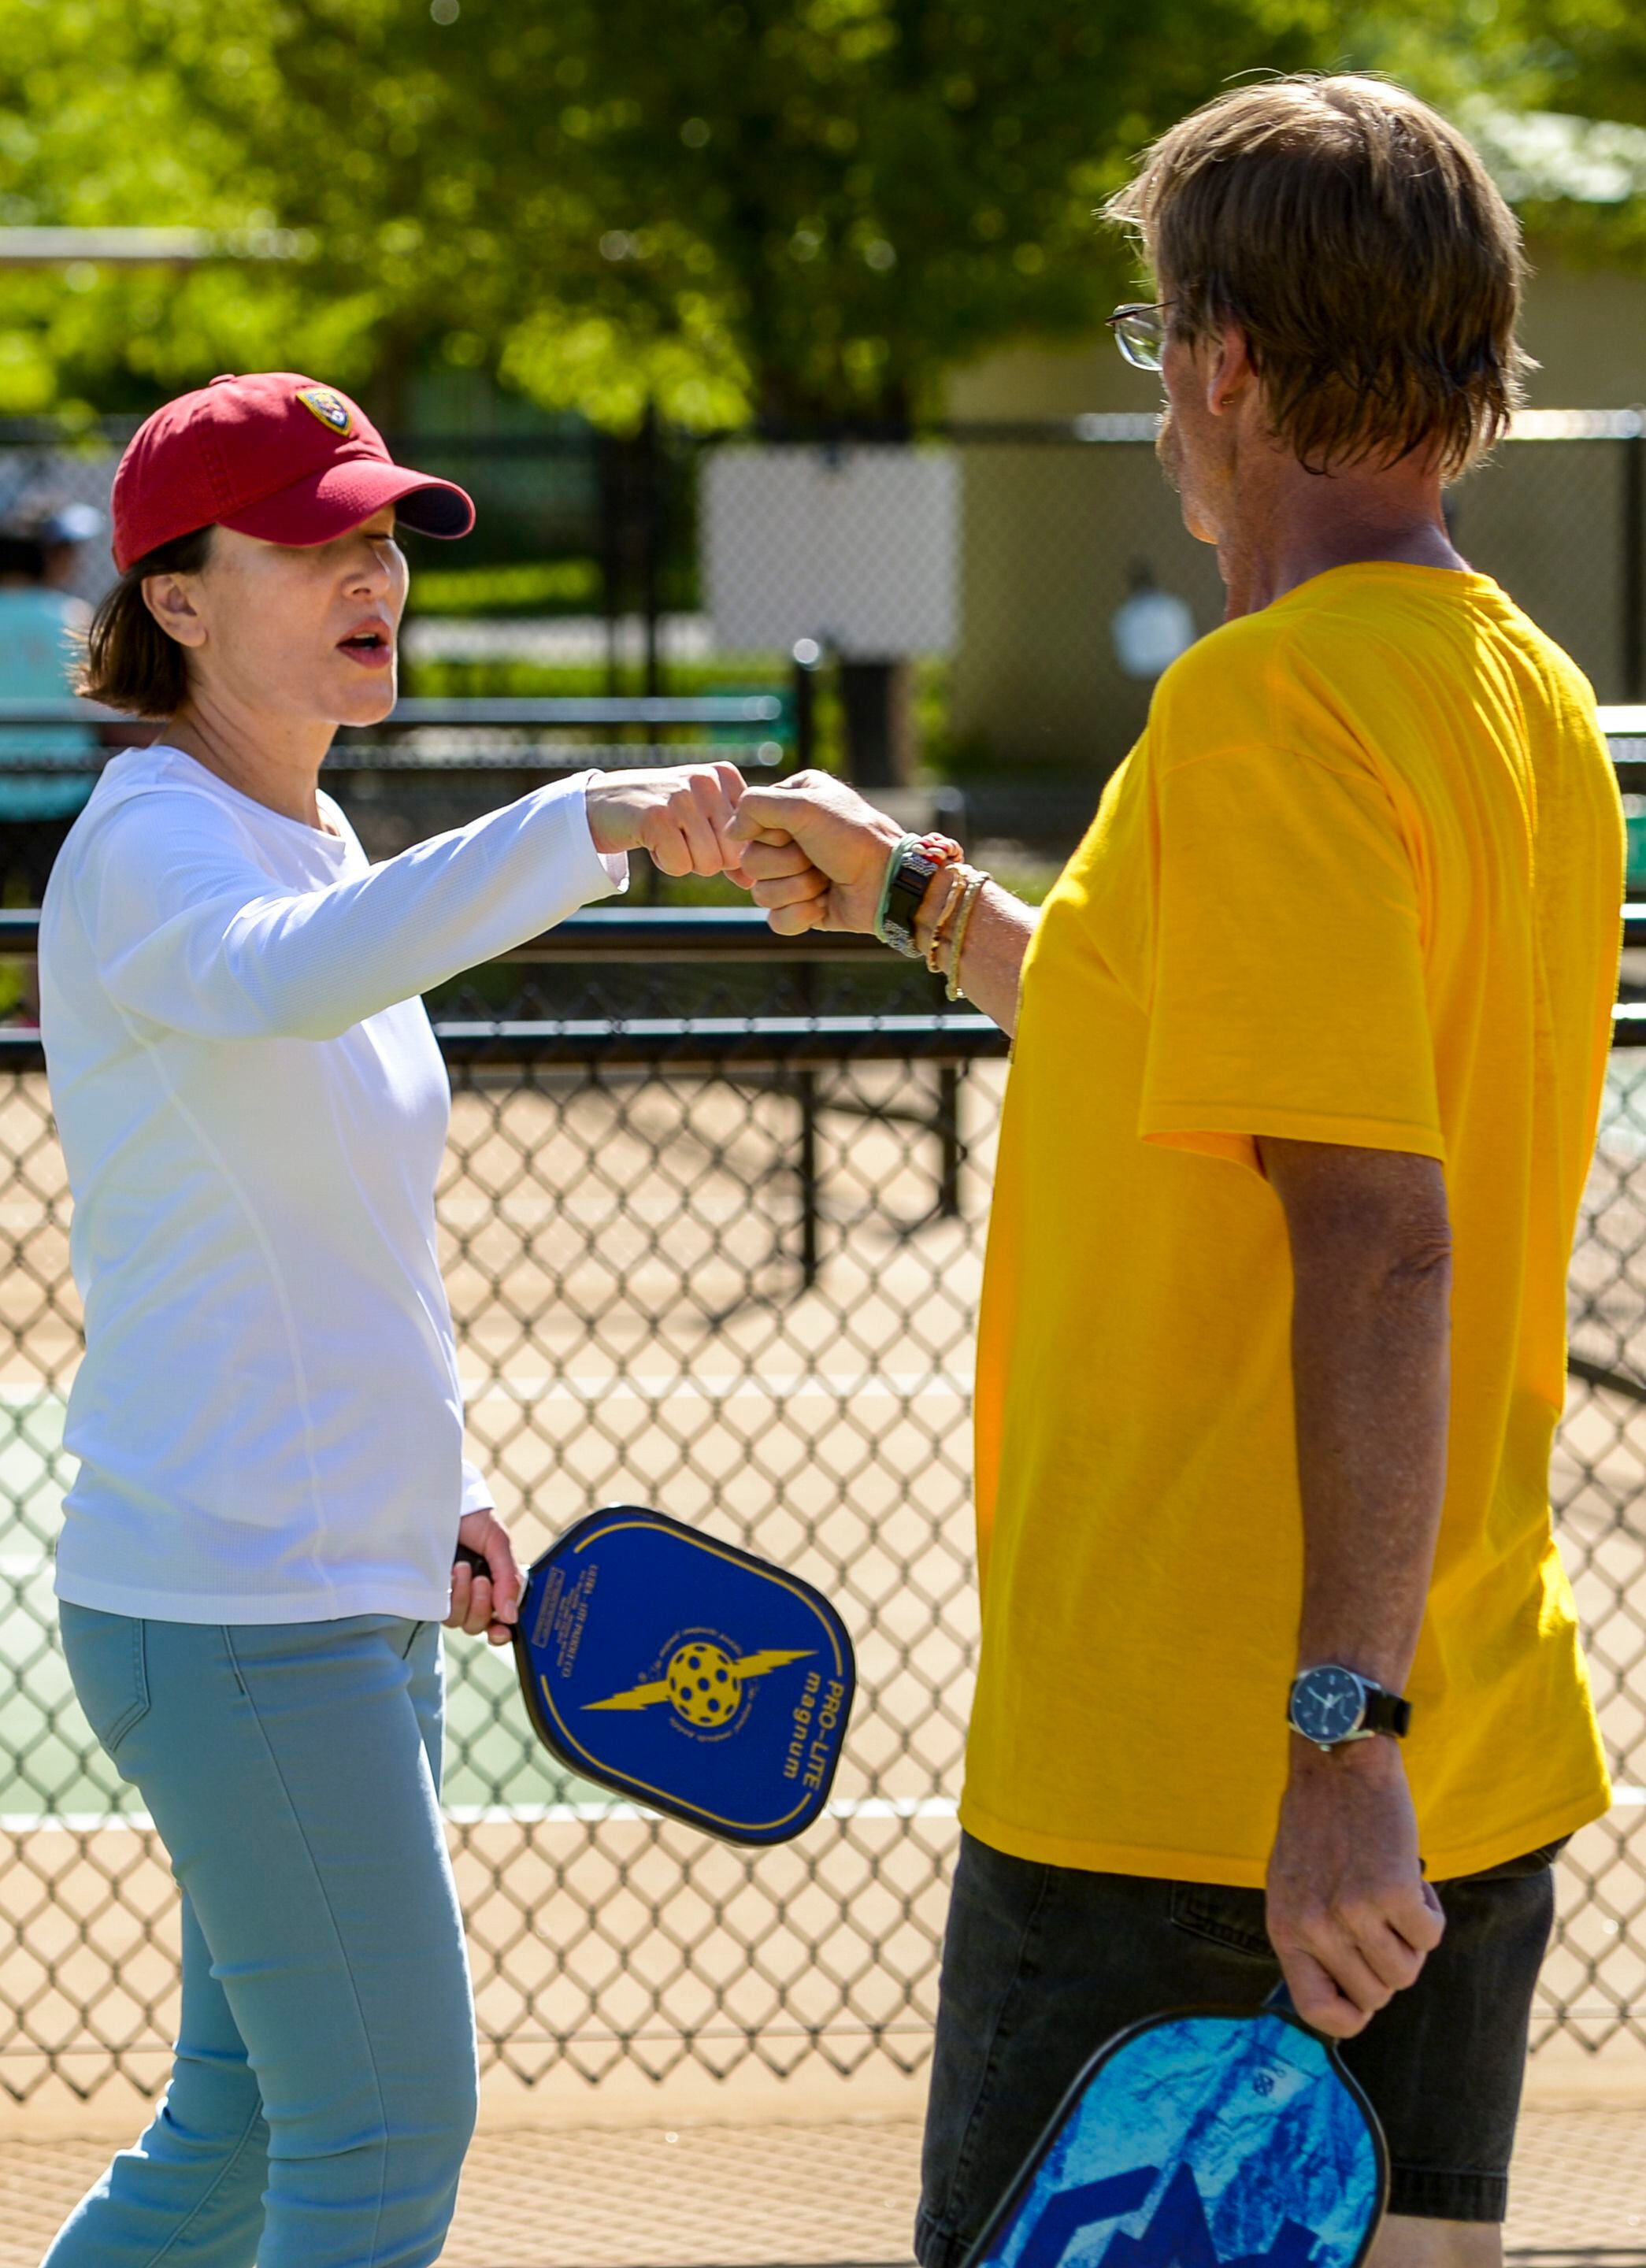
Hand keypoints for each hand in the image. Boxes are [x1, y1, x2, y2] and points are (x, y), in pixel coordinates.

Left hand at [447, 1509, 522, 1646]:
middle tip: (481, 1580)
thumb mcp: (499, 1544)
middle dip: (481, 1608)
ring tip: (462, 1569)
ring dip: (463, 1598)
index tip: (500, 1631)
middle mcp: (473, 1596)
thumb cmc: (476, 1521)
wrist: (446, 1503)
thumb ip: (508, 1579)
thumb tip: (511, 1616)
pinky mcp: (431, 1592)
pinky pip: (439, 1610)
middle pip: (478, 1626)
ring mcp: (450, 1595)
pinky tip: (450, 1573)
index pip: (499, 1623)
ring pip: (458, 1621)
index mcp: (496, 1588)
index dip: (500, 1634)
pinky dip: (448, 1596)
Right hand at [585, 763, 748, 881]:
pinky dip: (665, 864)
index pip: (750, 837)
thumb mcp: (701, 821)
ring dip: (685, 862)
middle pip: (732, 855)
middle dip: (707, 860)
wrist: (603, 803)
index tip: (699, 832)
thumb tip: (753, 881)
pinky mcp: (657, 817)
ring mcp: (682, 797)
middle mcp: (707, 781)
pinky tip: (652, 840)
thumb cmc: (660, 814)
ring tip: (666, 837)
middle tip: (680, 838)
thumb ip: (730, 848)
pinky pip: (680, 866)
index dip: (725, 849)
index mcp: (724, 775)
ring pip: (709, 864)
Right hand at [728, 771, 904, 934]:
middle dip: (786, 864)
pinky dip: (800, 915)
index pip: (746, 824)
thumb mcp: (805, 805)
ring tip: (826, 880)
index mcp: (790, 803)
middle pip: (750, 861)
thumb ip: (755, 805)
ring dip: (797, 889)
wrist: (887, 882)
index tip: (799, 832)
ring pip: (761, 893)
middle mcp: (790, 836)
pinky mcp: (801, 907)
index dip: (770, 835)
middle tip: (817, 858)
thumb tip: (731, 833)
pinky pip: (775, 920)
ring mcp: (794, 874)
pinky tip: (823, 905)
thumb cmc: (853, 837)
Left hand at [1265, 1735, 1443, 2037]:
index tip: (1367, 1994)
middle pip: (1377, 1995)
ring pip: (1407, 1971)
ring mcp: (1351, 1913)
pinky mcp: (1391, 1893)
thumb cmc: (1320, 1820)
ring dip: (1411, 1938)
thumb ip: (1312, 1937)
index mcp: (1285, 1929)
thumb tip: (1351, 2003)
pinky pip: (1430, 1936)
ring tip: (1394, 1895)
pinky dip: (1430, 1911)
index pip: (1318, 2011)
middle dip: (1390, 1962)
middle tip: (1384, 1920)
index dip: (1353, 2014)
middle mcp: (1314, 1928)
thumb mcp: (1294, 1884)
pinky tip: (1411, 1878)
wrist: (1338, 1760)